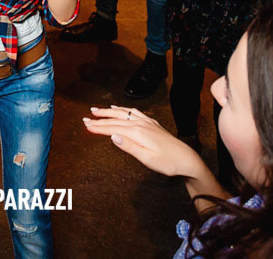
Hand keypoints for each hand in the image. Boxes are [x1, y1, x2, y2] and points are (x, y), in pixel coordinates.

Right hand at [82, 106, 206, 177]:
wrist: (186, 158)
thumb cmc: (167, 162)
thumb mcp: (147, 159)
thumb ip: (129, 146)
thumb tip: (113, 136)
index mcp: (137, 133)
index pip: (112, 129)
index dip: (98, 128)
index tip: (86, 126)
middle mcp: (141, 124)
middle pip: (116, 120)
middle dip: (100, 119)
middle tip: (85, 119)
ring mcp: (147, 122)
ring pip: (123, 114)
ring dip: (109, 112)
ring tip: (97, 110)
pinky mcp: (151, 124)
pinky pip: (134, 113)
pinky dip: (123, 110)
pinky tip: (119, 109)